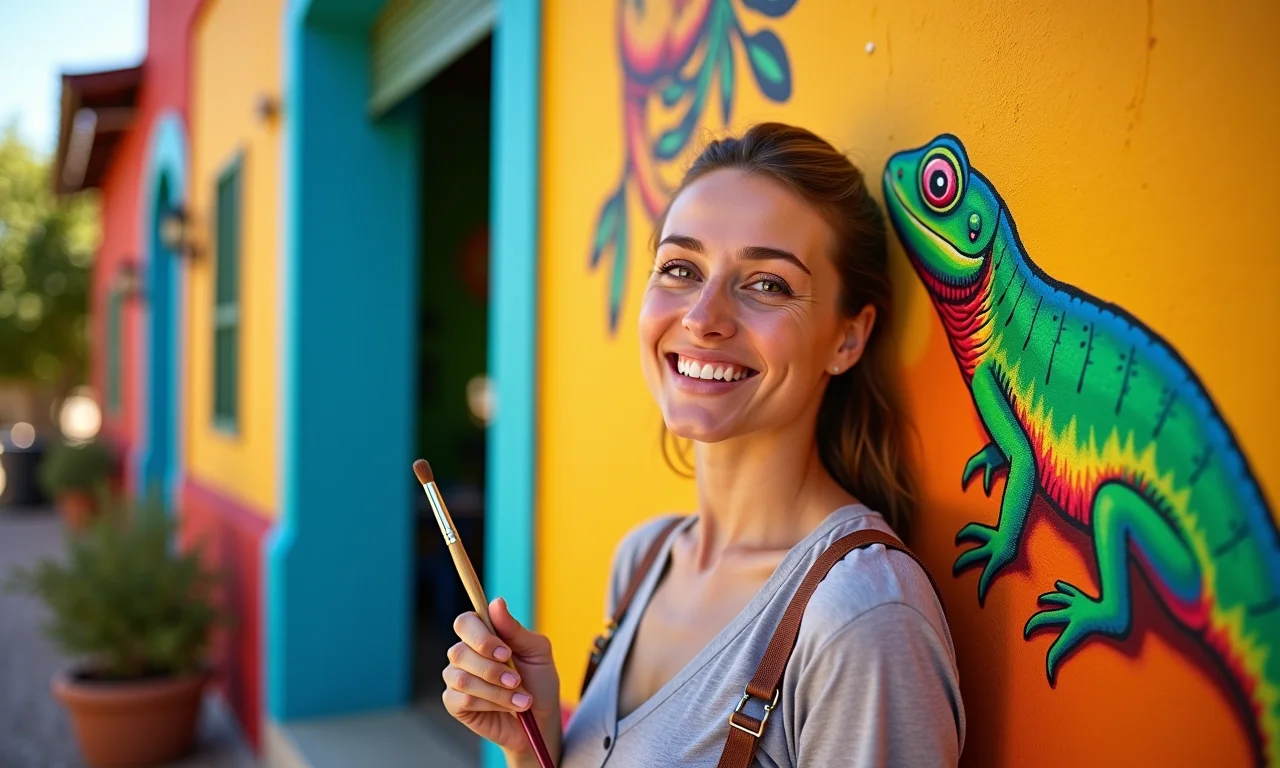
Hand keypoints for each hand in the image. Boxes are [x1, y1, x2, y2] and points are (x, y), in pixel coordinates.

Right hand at [443, 597, 562, 761]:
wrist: (540, 720)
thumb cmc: (539, 681)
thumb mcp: (537, 652)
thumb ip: (515, 629)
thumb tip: (496, 602)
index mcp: (483, 634)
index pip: (465, 622)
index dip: (481, 637)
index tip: (506, 653)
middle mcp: (465, 653)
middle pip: (459, 651)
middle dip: (491, 669)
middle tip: (517, 681)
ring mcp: (457, 677)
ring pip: (462, 678)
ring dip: (496, 691)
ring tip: (521, 699)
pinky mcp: (455, 703)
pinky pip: (462, 699)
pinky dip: (490, 704)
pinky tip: (507, 708)